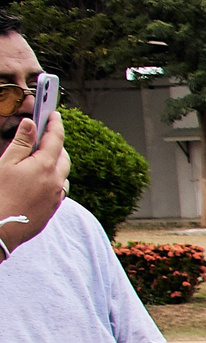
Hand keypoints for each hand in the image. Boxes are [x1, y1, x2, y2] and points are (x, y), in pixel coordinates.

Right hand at [0, 112, 68, 254]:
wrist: (1, 228)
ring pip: (63, 174)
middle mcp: (57, 181)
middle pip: (63, 157)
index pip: (56, 139)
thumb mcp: (6, 163)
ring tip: (38, 158)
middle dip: (56, 144)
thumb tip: (31, 125)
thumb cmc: (0, 194)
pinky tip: (37, 179)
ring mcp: (56, 196)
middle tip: (42, 137)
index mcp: (46, 166)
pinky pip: (58, 188)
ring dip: (55, 163)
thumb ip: (22, 143)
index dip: (55, 124)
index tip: (54, 115)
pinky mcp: (53, 208)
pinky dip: (52, 179)